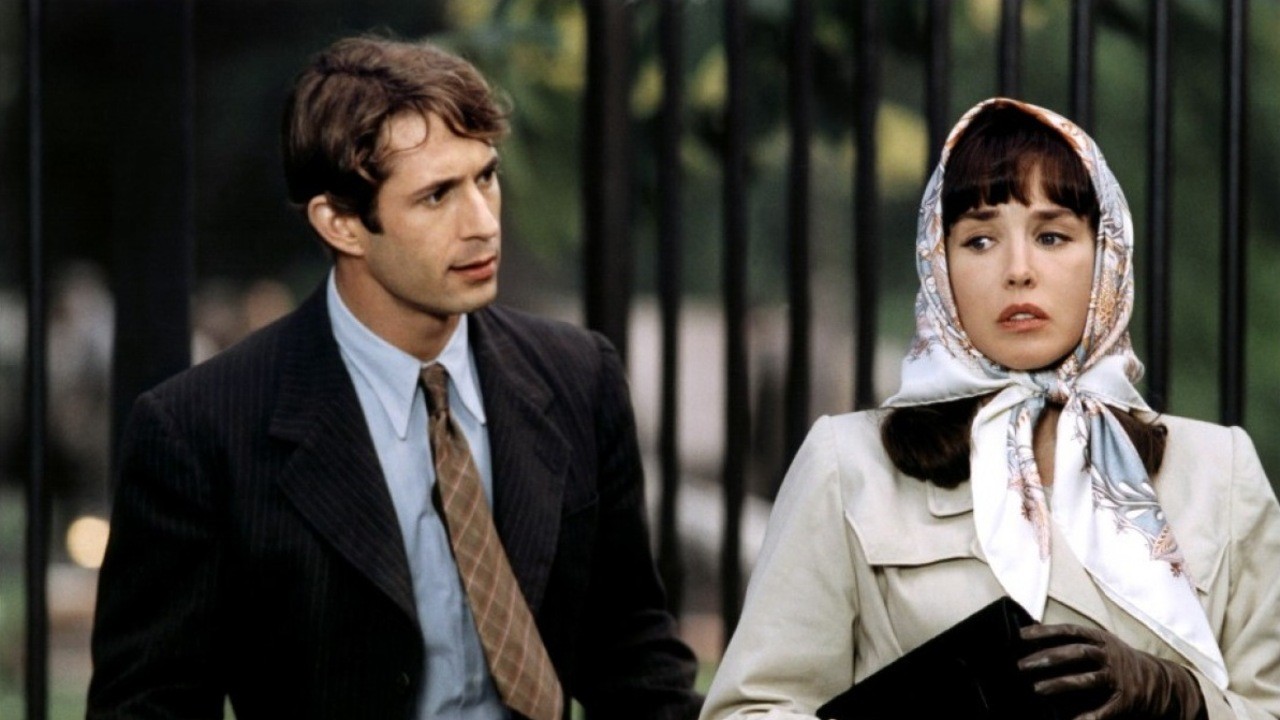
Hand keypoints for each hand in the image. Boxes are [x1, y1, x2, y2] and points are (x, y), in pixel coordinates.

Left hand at [1017, 623, 1205, 719]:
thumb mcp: (1100, 643)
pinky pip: (1104, 710)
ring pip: (1087, 680)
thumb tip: (1034, 632)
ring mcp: (1118, 677)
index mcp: (1101, 639)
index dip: (1045, 632)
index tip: (1020, 636)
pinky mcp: (1126, 699)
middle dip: (1047, 658)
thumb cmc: (1116, 660)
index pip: (1070, 631)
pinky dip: (1088, 717)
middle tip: (1021, 665)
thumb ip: (1073, 640)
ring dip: (1060, 684)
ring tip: (1036, 689)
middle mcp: (1110, 655)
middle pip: (1076, 653)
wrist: (1159, 680)